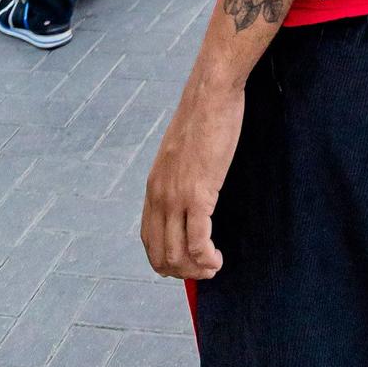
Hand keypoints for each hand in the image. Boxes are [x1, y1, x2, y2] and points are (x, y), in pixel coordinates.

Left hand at [142, 77, 243, 279]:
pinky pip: (198, 242)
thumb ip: (179, 177)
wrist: (211, 94)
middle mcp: (159, 196)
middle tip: (205, 269)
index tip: (189, 261)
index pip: (149, 240)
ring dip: (197, 270)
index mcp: (153, 187)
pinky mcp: (199, 193)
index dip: (168, 260)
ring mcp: (177, 197)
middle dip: (183, 272)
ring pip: (177, 256)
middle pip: (160, 256)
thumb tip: (190, 196)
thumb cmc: (203, 118)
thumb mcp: (180, 154)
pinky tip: (217, 257)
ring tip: (214, 265)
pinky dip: (207, 258)